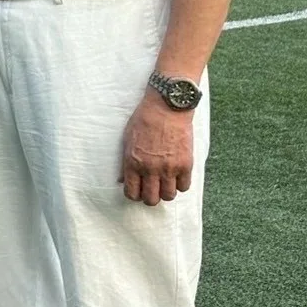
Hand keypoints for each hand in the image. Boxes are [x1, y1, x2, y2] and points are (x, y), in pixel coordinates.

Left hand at [120, 88, 194, 204]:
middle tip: (153, 189)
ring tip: (165, 183)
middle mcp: (150, 169)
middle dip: (150, 197)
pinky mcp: (185, 164)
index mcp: (133, 163)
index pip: (132, 193)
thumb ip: (124, 163)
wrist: (167, 106)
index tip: (139, 190)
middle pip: (151, 199)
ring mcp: (169, 168)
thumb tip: (121, 180)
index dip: (135, 195)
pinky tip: (177, 176)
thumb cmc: (144, 120)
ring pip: (168, 196)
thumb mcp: (127, 139)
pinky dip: (181, 184)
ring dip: (166, 192)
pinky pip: (184, 186)